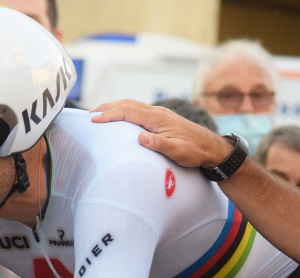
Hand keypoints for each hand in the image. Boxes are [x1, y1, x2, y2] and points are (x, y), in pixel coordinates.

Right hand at [91, 99, 232, 168]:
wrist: (211, 147)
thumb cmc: (194, 151)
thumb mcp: (177, 151)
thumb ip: (158, 144)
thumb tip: (139, 137)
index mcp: (158, 118)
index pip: (128, 112)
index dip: (109, 115)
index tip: (94, 120)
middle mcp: (157, 112)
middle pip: (127, 103)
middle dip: (106, 107)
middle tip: (89, 114)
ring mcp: (159, 113)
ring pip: (132, 104)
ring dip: (114, 106)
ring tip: (99, 113)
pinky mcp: (161, 117)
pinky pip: (137, 109)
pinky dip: (123, 109)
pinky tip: (119, 116)